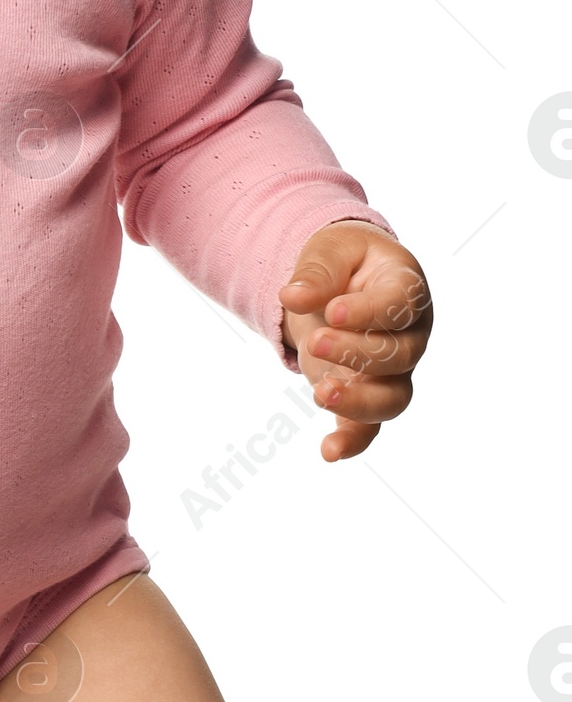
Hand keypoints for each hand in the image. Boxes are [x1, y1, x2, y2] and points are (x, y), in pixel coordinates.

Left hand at [278, 222, 431, 462]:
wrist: (342, 283)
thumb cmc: (343, 261)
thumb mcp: (329, 250)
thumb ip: (317, 272)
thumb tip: (293, 296)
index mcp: (407, 289)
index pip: (399, 305)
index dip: (369, 312)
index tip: (333, 311)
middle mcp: (409, 335)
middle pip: (399, 355)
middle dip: (357, 352)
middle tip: (315, 340)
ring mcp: (393, 371)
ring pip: (393, 398)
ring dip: (359, 402)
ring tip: (320, 393)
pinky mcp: (367, 395)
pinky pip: (370, 427)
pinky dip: (353, 441)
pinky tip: (328, 451)